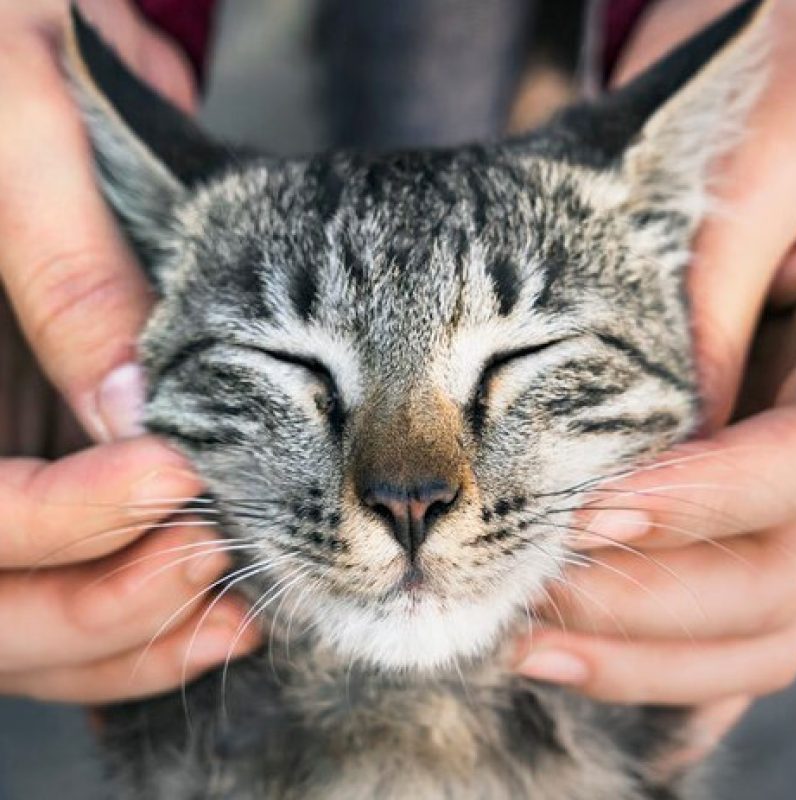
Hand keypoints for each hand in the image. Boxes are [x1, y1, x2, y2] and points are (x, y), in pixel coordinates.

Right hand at [0, 0, 257, 702]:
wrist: (11, 30)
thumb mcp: (15, 127)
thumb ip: (64, 269)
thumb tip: (136, 411)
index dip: (53, 519)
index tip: (175, 474)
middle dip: (102, 602)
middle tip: (213, 557)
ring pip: (25, 622)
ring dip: (134, 634)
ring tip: (238, 604)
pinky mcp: (43, 475)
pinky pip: (75, 588)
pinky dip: (147, 622)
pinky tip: (225, 603)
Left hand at [515, 0, 795, 759]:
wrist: (789, 120)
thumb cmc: (786, 112)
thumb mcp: (760, 174)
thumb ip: (709, 290)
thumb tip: (653, 431)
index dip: (701, 504)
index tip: (587, 514)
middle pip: (786, 581)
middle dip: (651, 603)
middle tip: (529, 600)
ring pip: (766, 625)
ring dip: (643, 653)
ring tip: (525, 644)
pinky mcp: (770, 512)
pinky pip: (743, 616)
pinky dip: (665, 658)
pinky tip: (580, 656)